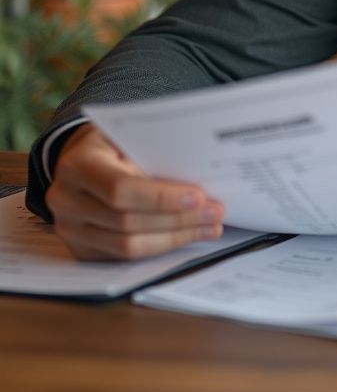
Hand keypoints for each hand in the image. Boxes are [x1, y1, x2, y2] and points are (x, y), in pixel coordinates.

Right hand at [46, 123, 224, 260]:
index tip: (199, 196)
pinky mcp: (81, 249)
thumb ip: (156, 151)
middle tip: (215, 212)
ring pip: (128, 246)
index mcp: (78, 165)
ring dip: (175, 237)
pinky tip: (188, 234)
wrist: (82, 158)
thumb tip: (201, 175)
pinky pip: (125, 257)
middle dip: (178, 219)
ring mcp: (70, 229)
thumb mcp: (129, 135)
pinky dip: (161, 246)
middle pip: (127, 222)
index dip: (161, 198)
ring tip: (210, 226)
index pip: (121, 189)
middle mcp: (66, 200)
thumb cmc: (114, 143)